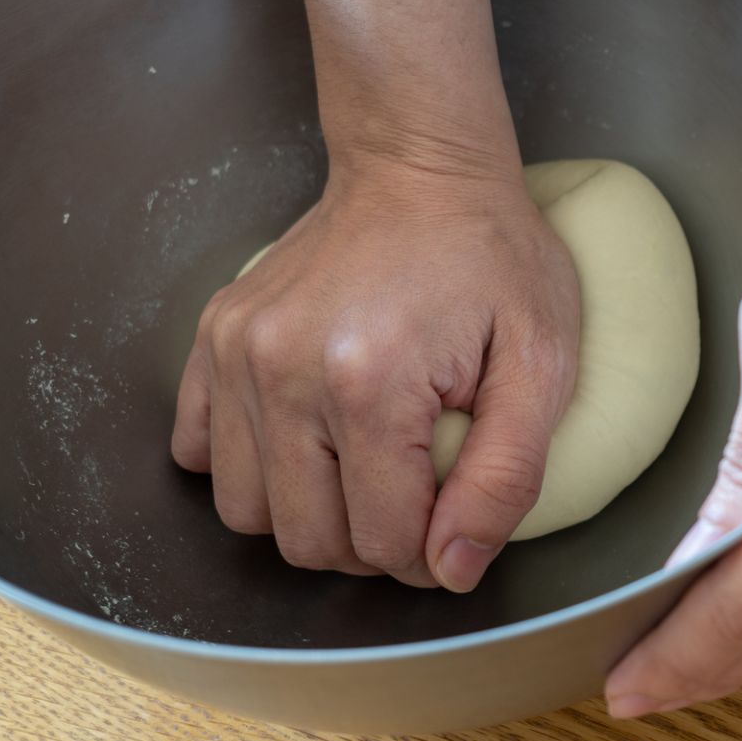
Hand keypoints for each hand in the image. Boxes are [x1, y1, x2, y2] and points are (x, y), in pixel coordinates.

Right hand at [171, 144, 579, 590]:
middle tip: (416, 498)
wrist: (422, 169)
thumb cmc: (493, 259)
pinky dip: (252, 468)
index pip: (381, 542)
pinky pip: (199, 453)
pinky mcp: (212, 340)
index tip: (457, 521)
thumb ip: (505, 477)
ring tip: (365, 470)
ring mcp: (236, 354)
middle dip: (370, 545)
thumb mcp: (542, 364)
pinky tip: (309, 439)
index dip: (430, 556)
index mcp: (370, 383)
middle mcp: (284, 372)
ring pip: (247, 512)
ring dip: (309, 514)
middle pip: (307, 540)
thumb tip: (454, 571)